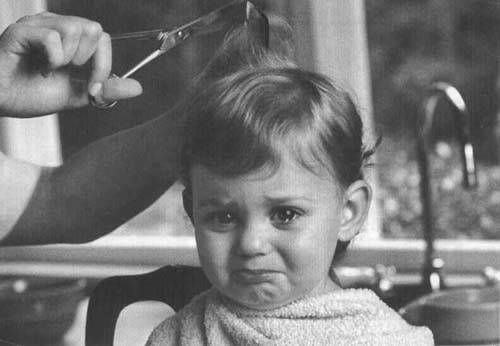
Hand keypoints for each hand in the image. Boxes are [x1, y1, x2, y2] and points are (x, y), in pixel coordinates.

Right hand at [0, 12, 142, 117]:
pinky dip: (51, 59)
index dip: (104, 64)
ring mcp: (38, 26)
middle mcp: (56, 26)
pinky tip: (40, 68)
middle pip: (95, 29)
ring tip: (50, 69)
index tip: (93, 87)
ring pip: (76, 29)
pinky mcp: (21, 32)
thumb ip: (106, 89)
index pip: (103, 37)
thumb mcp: (78, 94)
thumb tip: (138, 88)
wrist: (3, 102)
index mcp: (71, 39)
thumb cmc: (32, 94)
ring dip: (68, 59)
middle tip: (69, 74)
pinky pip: (52, 38)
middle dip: (89, 62)